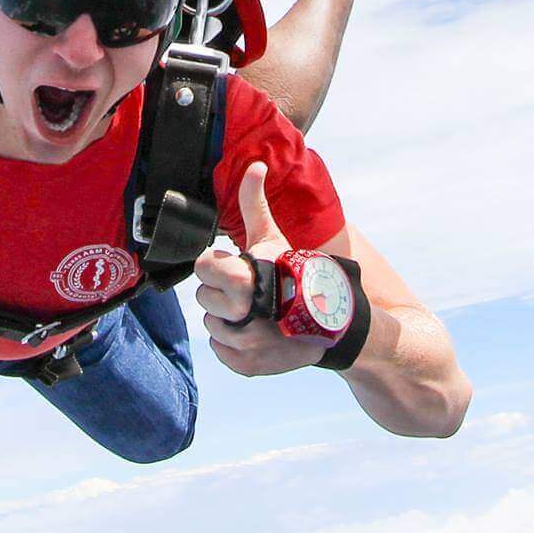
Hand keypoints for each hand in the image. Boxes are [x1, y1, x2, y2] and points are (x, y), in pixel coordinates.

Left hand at [195, 162, 323, 376]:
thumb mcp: (273, 238)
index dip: (219, 266)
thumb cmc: (295, 272)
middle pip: (205, 298)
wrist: (331, 321)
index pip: (203, 267)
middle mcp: (242, 317)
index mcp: (243, 282)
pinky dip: (234, 343)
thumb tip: (255, 165)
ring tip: (256, 312)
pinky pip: (220, 349)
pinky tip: (256, 332)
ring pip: (211, 324)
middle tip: (252, 292)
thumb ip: (254, 203)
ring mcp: (244, 345)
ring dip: (228, 318)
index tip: (239, 268)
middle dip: (224, 292)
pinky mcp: (246, 367)